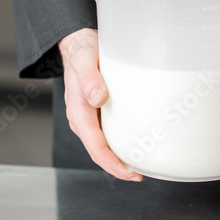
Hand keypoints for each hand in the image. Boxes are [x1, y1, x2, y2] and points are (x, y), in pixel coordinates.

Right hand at [58, 28, 141, 181]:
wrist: (78, 44)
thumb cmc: (82, 52)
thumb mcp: (84, 59)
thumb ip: (90, 78)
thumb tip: (98, 98)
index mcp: (78, 111)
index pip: (95, 146)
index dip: (111, 163)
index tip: (129, 172)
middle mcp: (82, 119)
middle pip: (99, 152)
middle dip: (118, 167)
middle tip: (140, 175)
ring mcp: (89, 118)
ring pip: (103, 145)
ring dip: (119, 158)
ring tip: (141, 165)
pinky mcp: (97, 113)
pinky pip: (107, 134)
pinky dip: (120, 144)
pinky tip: (135, 144)